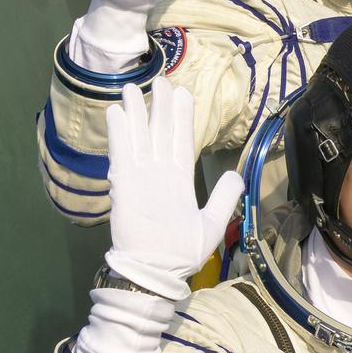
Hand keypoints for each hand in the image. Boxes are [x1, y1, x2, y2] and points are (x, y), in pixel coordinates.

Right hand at [106, 79, 244, 300]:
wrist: (156, 272)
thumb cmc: (182, 252)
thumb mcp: (212, 223)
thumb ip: (223, 198)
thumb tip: (235, 176)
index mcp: (180, 180)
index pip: (182, 140)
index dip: (182, 117)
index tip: (183, 93)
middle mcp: (160, 173)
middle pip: (161, 132)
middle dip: (161, 106)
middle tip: (160, 80)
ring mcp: (141, 177)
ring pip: (139, 137)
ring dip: (136, 112)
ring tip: (133, 87)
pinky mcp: (124, 185)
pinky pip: (122, 153)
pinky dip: (119, 133)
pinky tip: (116, 112)